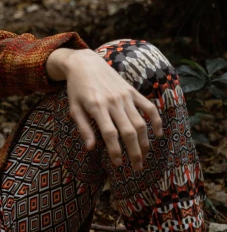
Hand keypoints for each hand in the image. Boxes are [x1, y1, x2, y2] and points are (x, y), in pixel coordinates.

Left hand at [47, 48, 163, 170]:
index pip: (110, 133)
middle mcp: (113, 102)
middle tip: (137, 167)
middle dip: (134, 152)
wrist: (85, 64)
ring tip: (145, 156)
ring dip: (145, 142)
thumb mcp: (74, 108)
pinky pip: (149, 107)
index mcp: (96, 107)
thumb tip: (90, 148)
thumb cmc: (77, 89)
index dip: (115, 150)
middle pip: (129, 131)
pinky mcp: (133, 91)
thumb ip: (83, 128)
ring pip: (140, 122)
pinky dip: (156, 121)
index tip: (118, 164)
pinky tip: (158, 134)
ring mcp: (125, 96)